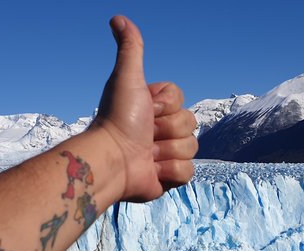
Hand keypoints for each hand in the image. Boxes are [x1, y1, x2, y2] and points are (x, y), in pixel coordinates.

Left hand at [91, 15, 197, 202]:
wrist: (111, 162)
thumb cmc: (116, 119)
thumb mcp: (126, 79)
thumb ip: (130, 49)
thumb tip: (118, 18)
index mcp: (154, 109)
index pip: (181, 101)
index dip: (166, 106)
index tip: (146, 110)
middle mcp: (160, 131)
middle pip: (190, 124)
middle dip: (167, 130)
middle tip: (144, 135)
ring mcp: (166, 156)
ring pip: (191, 149)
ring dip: (167, 152)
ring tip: (145, 155)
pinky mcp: (168, 179)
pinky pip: (188, 172)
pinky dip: (170, 172)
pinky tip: (151, 171)